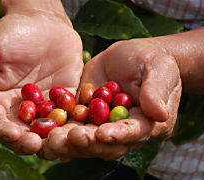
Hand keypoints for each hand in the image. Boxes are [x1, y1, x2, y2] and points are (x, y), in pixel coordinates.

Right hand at [0, 7, 82, 154]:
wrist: (45, 22)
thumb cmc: (12, 33)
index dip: (2, 131)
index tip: (14, 135)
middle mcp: (19, 109)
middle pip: (21, 133)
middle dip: (28, 142)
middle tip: (36, 145)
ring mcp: (44, 107)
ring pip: (46, 130)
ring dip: (51, 140)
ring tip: (58, 145)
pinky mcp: (65, 101)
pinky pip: (69, 116)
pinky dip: (73, 126)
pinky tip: (79, 134)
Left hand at [38, 39, 180, 159]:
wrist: (131, 55)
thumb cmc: (150, 60)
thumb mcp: (158, 69)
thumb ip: (156, 90)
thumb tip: (159, 114)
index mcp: (147, 123)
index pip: (133, 132)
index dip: (118, 135)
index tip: (102, 134)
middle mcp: (124, 131)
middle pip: (106, 144)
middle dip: (88, 143)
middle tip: (70, 139)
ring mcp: (103, 125)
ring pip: (87, 140)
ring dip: (69, 142)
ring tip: (51, 140)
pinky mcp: (86, 115)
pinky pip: (72, 126)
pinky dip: (59, 131)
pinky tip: (44, 136)